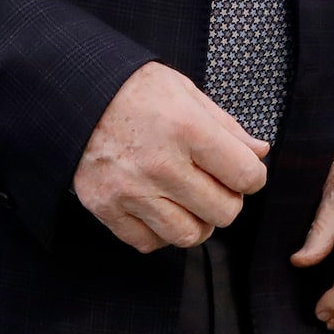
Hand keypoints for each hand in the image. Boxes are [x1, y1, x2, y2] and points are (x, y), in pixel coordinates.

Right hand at [73, 61, 265, 252]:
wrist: (73, 93)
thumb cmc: (133, 90)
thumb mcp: (185, 92)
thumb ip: (226, 127)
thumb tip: (260, 152)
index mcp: (187, 129)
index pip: (247, 177)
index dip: (252, 176)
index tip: (241, 170)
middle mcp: (160, 165)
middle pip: (224, 212)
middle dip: (227, 200)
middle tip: (213, 184)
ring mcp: (131, 191)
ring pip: (188, 236)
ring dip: (197, 222)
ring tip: (188, 201)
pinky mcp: (105, 207)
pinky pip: (148, 243)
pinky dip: (159, 232)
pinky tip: (158, 208)